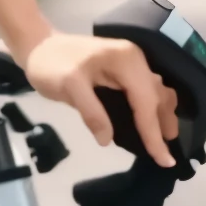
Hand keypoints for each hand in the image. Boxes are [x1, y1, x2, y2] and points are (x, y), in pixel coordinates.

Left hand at [21, 30, 179, 168]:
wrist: (37, 46)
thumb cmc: (50, 64)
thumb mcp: (67, 86)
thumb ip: (90, 112)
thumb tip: (107, 140)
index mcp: (126, 60)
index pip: (145, 101)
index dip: (154, 132)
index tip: (164, 160)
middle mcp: (134, 60)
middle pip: (158, 96)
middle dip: (164, 125)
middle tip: (167, 155)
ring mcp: (130, 64)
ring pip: (156, 93)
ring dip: (162, 116)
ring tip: (163, 141)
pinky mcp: (123, 71)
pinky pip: (145, 92)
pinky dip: (151, 109)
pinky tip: (149, 125)